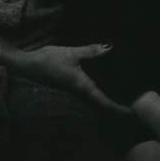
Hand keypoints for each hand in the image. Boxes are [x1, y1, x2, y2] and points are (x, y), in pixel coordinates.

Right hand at [10, 43, 126, 113]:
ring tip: (123, 98)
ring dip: (107, 100)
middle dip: (116, 106)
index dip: (117, 108)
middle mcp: (79, 91)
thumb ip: (91, 51)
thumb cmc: (49, 60)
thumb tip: (109, 48)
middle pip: (101, 103)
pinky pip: (88, 92)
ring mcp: (74, 90)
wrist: (27, 65)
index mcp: (82, 86)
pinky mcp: (70, 85)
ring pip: (94, 98)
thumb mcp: (72, 53)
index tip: (130, 113)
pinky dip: (99, 92)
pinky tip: (105, 85)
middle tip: (132, 107)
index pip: (103, 101)